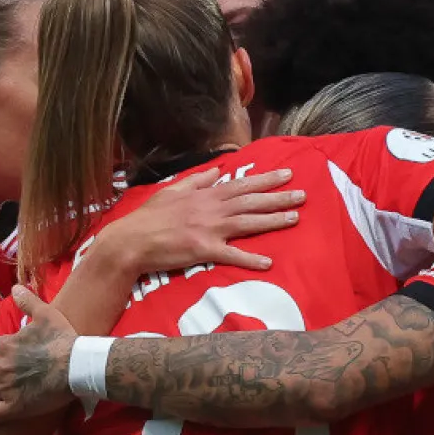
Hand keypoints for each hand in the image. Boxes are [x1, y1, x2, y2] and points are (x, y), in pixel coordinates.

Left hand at [0, 288, 78, 429]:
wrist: (76, 366)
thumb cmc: (63, 340)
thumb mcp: (46, 314)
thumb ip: (28, 301)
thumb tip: (15, 287)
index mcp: (9, 345)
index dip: (2, 348)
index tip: (4, 350)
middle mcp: (2, 366)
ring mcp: (6, 388)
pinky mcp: (14, 406)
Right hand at [109, 167, 304, 273]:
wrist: (131, 241)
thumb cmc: (148, 217)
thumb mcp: (172, 191)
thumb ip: (197, 181)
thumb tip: (217, 172)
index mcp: (204, 195)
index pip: (241, 185)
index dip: (265, 180)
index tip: (286, 175)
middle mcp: (210, 209)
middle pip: (250, 201)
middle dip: (278, 197)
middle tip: (302, 194)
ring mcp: (208, 229)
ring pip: (247, 222)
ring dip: (273, 220)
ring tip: (295, 218)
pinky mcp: (203, 250)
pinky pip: (231, 255)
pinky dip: (250, 259)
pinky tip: (268, 262)